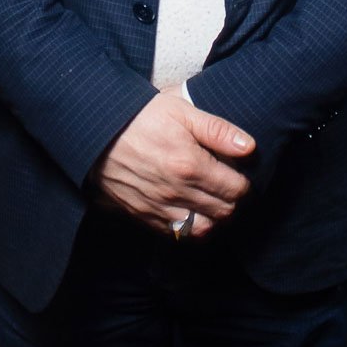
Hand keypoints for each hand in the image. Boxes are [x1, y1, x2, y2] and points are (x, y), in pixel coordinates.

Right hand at [89, 93, 254, 236]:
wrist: (96, 130)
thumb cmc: (141, 116)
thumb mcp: (182, 111)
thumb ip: (218, 130)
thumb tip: (249, 147)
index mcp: (190, 165)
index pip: (235, 189)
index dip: (243, 182)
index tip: (238, 173)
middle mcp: (176, 192)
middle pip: (223, 212)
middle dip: (231, 200)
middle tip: (226, 185)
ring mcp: (158, 207)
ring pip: (202, 229)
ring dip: (212, 217)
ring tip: (210, 200)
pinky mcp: (142, 214)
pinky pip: (175, 234)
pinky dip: (188, 227)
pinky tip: (188, 209)